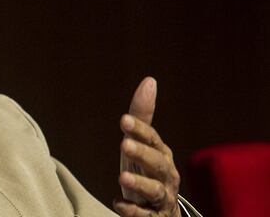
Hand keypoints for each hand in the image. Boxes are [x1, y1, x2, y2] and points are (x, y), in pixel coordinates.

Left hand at [114, 77, 180, 216]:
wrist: (161, 211)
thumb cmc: (148, 170)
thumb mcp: (142, 143)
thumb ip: (142, 116)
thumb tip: (149, 81)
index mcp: (162, 154)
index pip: (152, 139)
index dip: (139, 129)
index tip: (123, 120)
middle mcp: (165, 175)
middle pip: (157, 163)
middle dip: (142, 153)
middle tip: (124, 144)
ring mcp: (161, 197)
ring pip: (154, 190)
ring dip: (139, 183)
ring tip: (122, 177)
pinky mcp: (154, 216)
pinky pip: (145, 215)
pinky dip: (133, 210)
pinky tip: (117, 203)